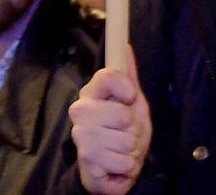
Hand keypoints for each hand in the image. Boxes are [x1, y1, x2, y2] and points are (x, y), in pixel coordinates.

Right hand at [70, 52, 151, 194]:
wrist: (112, 168)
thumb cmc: (122, 131)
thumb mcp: (132, 103)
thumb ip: (128, 77)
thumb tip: (127, 47)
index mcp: (90, 93)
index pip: (107, 76)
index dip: (126, 87)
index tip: (130, 97)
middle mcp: (80, 111)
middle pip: (123, 114)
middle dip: (135, 129)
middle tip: (127, 133)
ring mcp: (81, 137)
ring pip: (126, 141)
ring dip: (132, 151)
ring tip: (123, 150)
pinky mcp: (87, 162)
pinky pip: (124, 163)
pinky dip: (128, 167)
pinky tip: (117, 165)